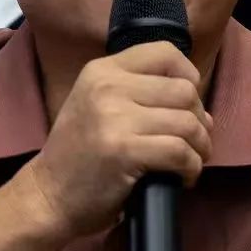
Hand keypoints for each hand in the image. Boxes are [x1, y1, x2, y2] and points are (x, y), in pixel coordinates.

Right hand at [12, 42, 211, 240]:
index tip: (187, 106)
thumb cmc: (78, 156)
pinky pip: (180, 152)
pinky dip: (191, 168)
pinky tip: (182, 178)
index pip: (166, 54)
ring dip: (200, 147)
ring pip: (188, 123)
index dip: (189, 78)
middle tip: (191, 143)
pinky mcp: (124, 151)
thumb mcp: (97, 106)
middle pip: (184, 91)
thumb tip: (202, 110)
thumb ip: (141, 95)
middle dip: (199, 120)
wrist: (47, 196)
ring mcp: (114, 118)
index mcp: (102, 71)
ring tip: (189, 163)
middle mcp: (107, 87)